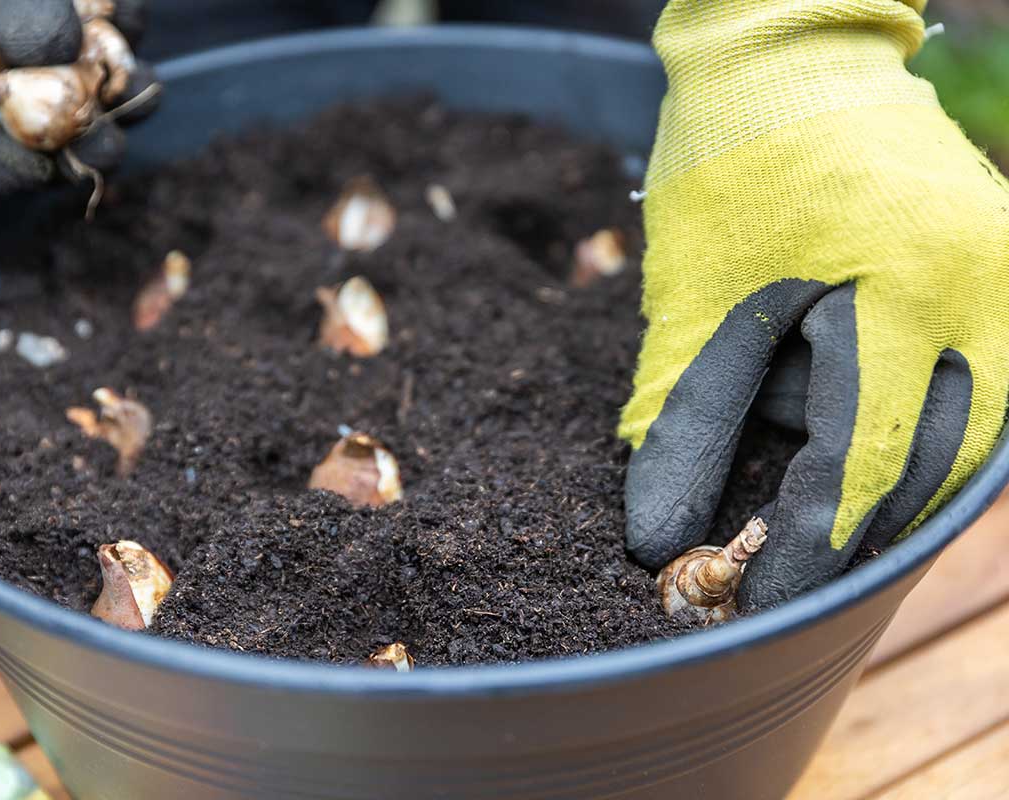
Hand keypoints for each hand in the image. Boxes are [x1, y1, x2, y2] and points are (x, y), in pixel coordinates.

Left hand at [621, 0, 1008, 608]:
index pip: (866, 454)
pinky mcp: (1002, 275)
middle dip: (860, 537)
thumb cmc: (728, 162)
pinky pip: (977, 389)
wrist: (790, 56)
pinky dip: (917, 440)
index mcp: (907, 282)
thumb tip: (657, 536)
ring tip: (822, 547)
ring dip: (893, 496)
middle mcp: (988, 285)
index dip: (810, 542)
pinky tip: (867, 476)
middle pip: (936, 463)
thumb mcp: (691, 294)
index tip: (760, 599)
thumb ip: (680, 416)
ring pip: (970, 438)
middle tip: (795, 591)